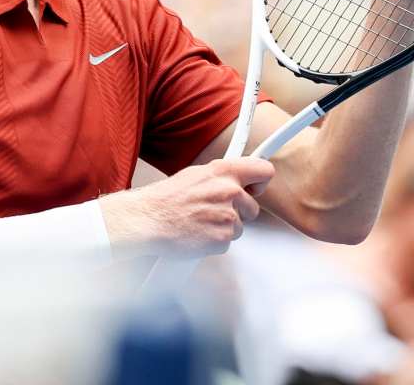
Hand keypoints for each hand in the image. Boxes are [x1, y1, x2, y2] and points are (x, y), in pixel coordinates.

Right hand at [100, 157, 274, 257]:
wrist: (149, 220)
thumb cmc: (166, 199)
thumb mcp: (195, 175)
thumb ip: (220, 176)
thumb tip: (236, 179)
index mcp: (223, 171)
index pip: (264, 171)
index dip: (261, 182)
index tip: (256, 187)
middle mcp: (229, 191)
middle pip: (253, 207)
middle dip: (238, 211)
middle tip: (214, 211)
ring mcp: (228, 216)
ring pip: (240, 227)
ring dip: (224, 227)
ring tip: (201, 221)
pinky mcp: (223, 238)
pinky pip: (228, 242)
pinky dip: (215, 241)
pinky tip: (198, 233)